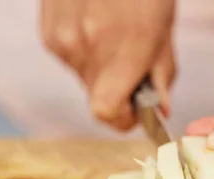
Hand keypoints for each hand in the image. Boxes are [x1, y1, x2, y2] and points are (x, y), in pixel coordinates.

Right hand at [41, 0, 175, 129]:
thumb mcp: (164, 29)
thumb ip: (162, 74)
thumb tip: (161, 110)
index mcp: (123, 50)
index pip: (106, 111)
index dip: (122, 118)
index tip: (136, 112)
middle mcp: (86, 48)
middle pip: (97, 97)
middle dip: (117, 91)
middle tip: (131, 67)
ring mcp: (63, 39)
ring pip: (84, 78)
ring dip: (101, 69)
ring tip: (113, 35)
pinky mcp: (49, 32)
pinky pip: (70, 58)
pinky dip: (85, 51)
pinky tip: (95, 25)